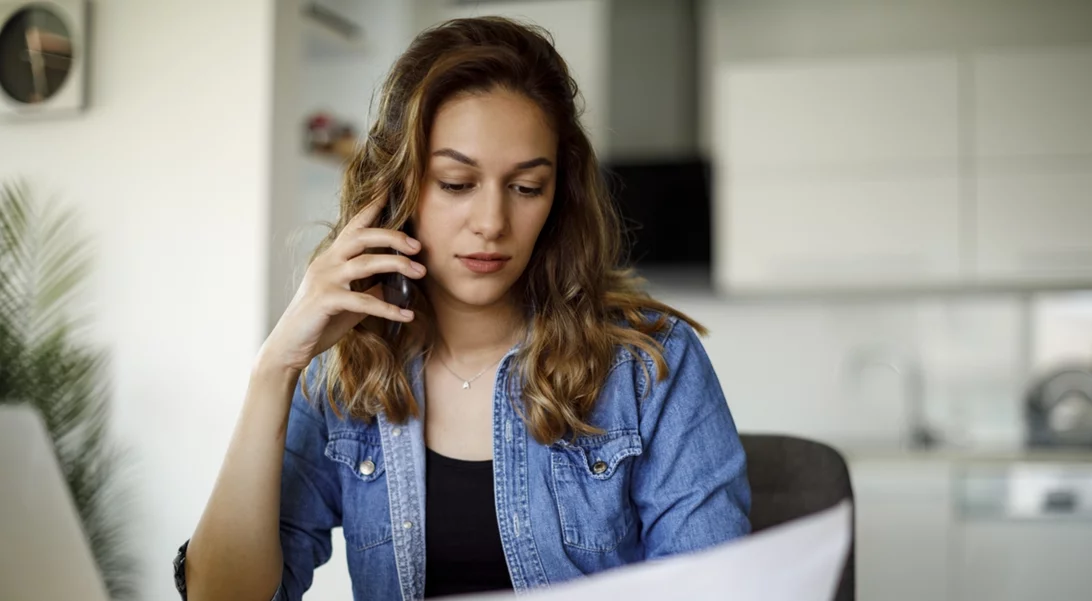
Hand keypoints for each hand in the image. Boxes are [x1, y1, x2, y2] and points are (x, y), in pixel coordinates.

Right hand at [259, 196, 425, 372]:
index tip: (391, 188)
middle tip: (418, 246)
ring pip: (365, 263)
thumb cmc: (321, 321)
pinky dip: (388, 307)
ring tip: (421, 273)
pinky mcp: (325, 301)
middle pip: (362, 236)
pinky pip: (363, 300)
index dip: (373, 206)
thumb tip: (396, 281)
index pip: (354, 225)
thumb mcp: (350, 300)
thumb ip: (370, 287)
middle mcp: (327, 262)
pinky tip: (407, 315)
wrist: (290, 345)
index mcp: (332, 257)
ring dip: (397, 266)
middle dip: (393, 237)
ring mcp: (324, 280)